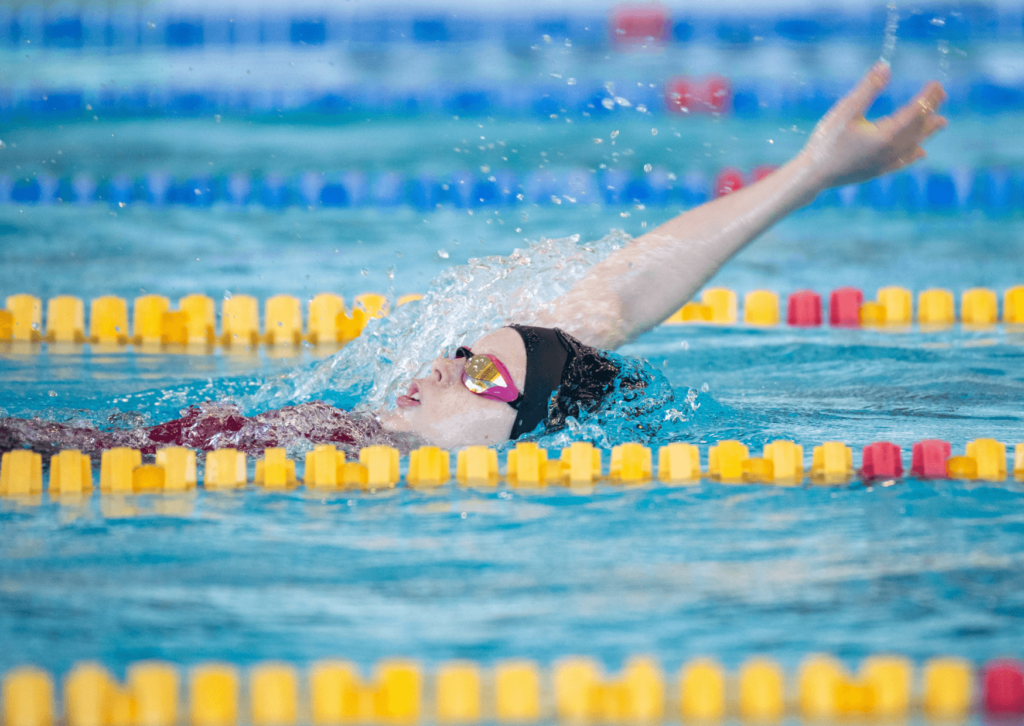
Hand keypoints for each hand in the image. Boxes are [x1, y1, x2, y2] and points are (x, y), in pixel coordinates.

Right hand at [800, 62, 946, 189]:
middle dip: (930, 109)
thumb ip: (867, 89)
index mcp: (886, 134)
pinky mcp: (876, 172)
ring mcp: (885, 163)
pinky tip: (920, 153)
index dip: (927, 97)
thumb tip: (886, 67)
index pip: (914, 112)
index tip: (937, 83)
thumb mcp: (844, 111)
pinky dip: (913, 155)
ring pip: (913, 144)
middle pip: (917, 127)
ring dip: (928, 132)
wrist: (813, 175)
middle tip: (941, 94)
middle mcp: (891, 150)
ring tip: (942, 122)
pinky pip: (902, 162)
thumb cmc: (826, 141)